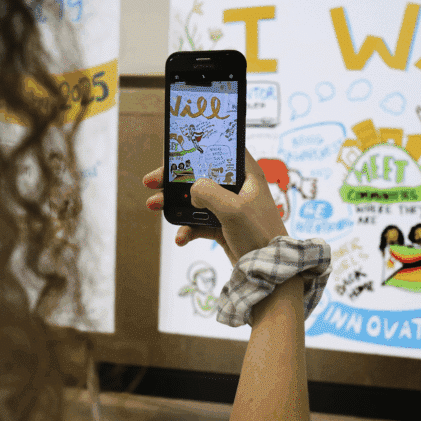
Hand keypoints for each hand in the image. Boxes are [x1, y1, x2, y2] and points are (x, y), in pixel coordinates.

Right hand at [143, 150, 287, 264]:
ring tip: (153, 205)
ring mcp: (230, 208)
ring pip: (196, 199)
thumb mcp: (233, 208)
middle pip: (201, 175)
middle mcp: (239, 188)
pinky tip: (181, 238)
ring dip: (174, 203)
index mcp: (247, 174)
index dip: (199, 148)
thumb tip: (192, 192)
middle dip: (174, 178)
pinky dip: (187, 228)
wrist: (268, 273)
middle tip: (152, 180)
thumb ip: (208, 192)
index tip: (176, 150)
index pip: (221, 150)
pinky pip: (199, 223)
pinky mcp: (224, 227)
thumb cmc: (259, 236)